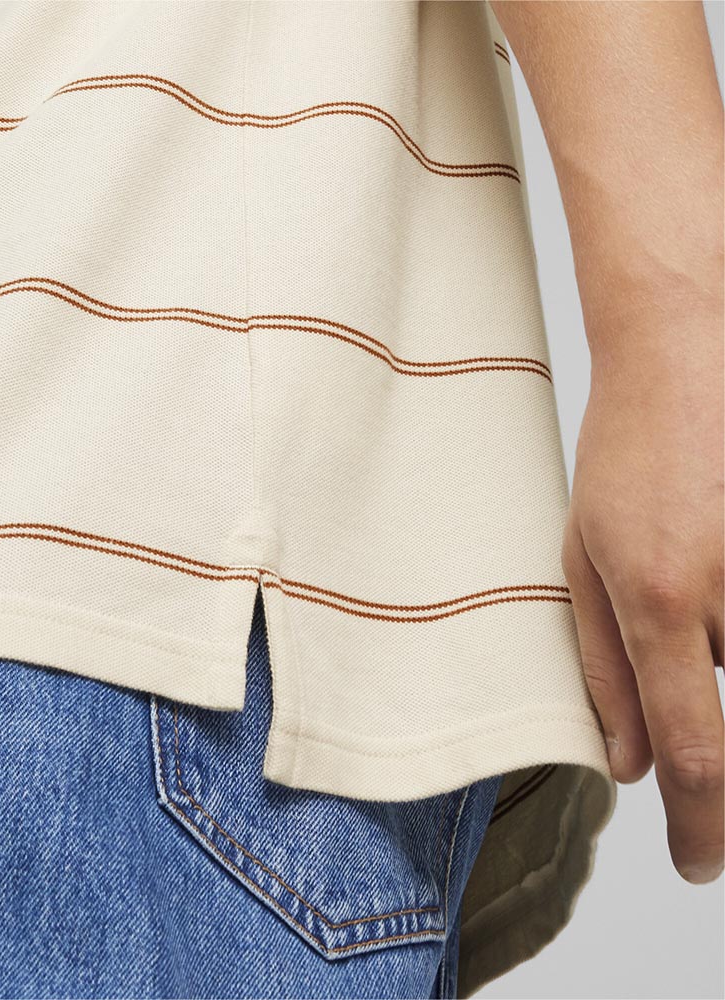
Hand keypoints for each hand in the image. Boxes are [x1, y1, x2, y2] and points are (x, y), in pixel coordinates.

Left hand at [561, 299, 723, 883]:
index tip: (694, 864)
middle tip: (670, 634)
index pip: (697, 759)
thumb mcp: (580, 557)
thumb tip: (628, 767)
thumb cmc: (623, 455)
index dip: (703, 831)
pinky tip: (708, 540)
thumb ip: (603, 666)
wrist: (692, 356)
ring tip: (688, 549)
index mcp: (663, 602)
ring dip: (716, 639)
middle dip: (699, 717)